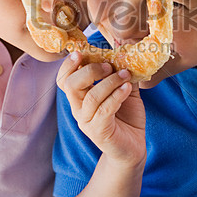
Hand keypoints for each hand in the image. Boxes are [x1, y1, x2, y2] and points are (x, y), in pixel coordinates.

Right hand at [57, 53, 146, 169]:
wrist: (133, 148)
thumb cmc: (126, 117)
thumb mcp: (124, 89)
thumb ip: (122, 72)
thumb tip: (124, 48)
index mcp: (79, 98)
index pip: (64, 79)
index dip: (69, 64)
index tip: (82, 52)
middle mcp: (78, 109)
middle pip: (70, 85)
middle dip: (88, 70)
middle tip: (108, 65)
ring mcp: (87, 122)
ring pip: (90, 97)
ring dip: (109, 82)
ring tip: (125, 75)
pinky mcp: (100, 132)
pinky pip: (104, 110)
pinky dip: (116, 95)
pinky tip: (127, 87)